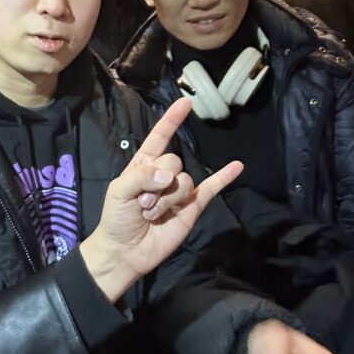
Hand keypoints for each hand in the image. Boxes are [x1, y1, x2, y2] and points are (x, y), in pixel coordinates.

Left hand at [79, 98, 241, 302]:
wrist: (125, 251)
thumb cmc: (116, 218)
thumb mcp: (118, 191)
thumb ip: (142, 176)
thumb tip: (170, 175)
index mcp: (144, 164)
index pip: (159, 137)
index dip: (172, 120)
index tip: (185, 103)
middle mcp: (164, 173)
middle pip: (174, 161)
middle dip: (156, 184)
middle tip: (141, 203)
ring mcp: (179, 190)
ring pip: (184, 181)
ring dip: (166, 200)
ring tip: (151, 214)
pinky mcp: (192, 207)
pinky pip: (211, 188)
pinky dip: (225, 177)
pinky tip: (237, 166)